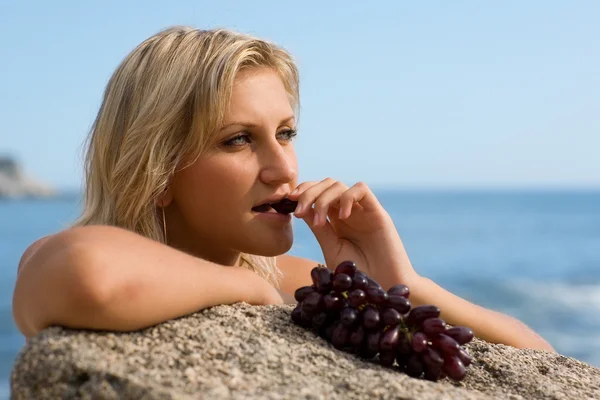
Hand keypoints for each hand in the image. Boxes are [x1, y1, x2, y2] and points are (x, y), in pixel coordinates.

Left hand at [289, 178, 417, 288]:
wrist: (382, 290)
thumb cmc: (357, 276)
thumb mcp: (331, 249)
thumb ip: (319, 229)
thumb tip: (302, 209)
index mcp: (334, 220)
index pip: (317, 192)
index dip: (303, 191)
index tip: (289, 202)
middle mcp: (347, 211)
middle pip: (326, 184)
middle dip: (308, 192)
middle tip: (299, 210)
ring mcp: (362, 211)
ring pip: (339, 185)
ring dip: (324, 198)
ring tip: (320, 222)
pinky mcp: (378, 213)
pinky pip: (362, 189)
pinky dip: (347, 197)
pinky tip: (342, 217)